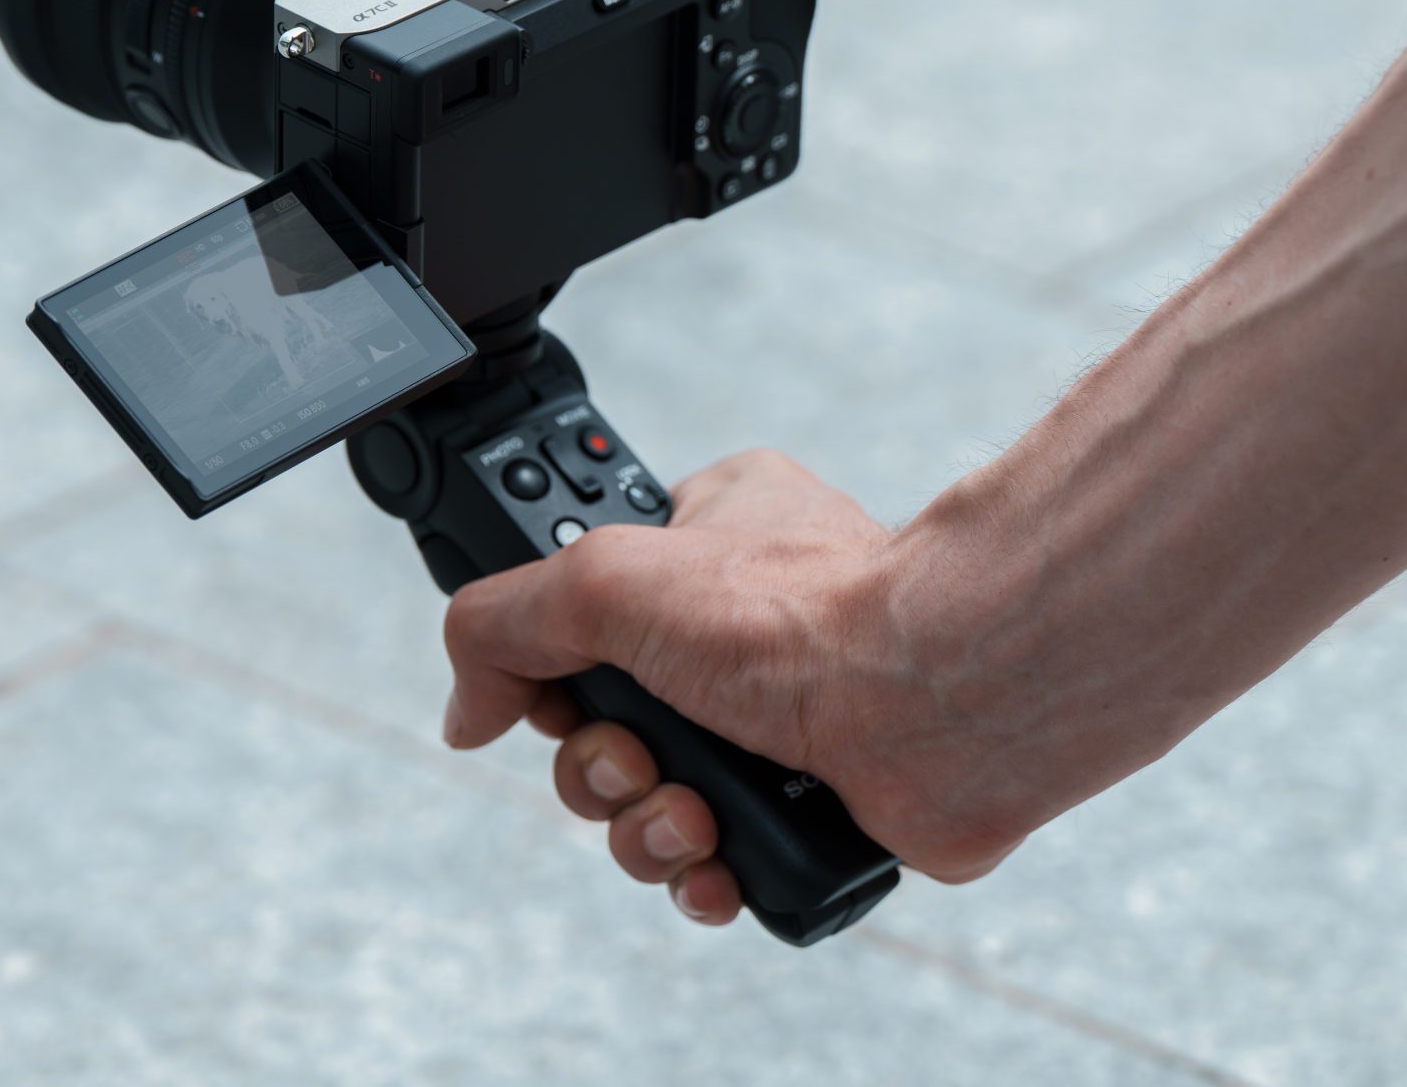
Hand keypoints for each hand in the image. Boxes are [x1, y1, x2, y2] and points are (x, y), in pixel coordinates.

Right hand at [440, 448, 1027, 925]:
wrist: (939, 708)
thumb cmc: (805, 614)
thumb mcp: (604, 577)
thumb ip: (501, 624)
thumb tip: (467, 705)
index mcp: (706, 536)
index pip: (581, 605)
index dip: (552, 660)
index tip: (550, 683)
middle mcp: (740, 625)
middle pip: (599, 719)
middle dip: (598, 759)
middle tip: (636, 749)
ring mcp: (777, 718)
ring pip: (648, 798)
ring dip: (646, 821)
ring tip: (693, 808)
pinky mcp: (809, 803)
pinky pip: (713, 859)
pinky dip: (701, 869)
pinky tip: (720, 856)